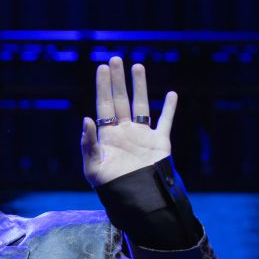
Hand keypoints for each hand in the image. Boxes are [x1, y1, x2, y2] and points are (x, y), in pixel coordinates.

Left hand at [81, 56, 176, 185]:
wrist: (136, 200)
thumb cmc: (110, 188)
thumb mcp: (93, 167)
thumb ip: (89, 143)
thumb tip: (86, 118)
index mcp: (108, 136)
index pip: (104, 105)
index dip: (103, 87)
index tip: (101, 68)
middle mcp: (124, 132)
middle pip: (120, 100)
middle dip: (118, 80)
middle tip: (115, 59)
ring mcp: (142, 136)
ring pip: (141, 105)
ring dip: (140, 86)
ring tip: (138, 66)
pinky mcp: (160, 143)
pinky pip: (165, 122)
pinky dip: (170, 108)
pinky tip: (171, 94)